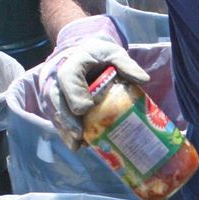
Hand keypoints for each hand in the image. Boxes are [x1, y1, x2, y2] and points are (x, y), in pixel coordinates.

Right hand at [38, 17, 147, 150]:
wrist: (84, 54)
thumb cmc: (100, 56)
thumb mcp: (114, 54)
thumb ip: (126, 64)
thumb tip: (144, 79)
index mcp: (73, 62)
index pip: (68, 77)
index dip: (75, 93)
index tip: (86, 108)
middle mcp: (57, 77)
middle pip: (56, 98)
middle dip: (67, 118)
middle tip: (79, 134)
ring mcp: (54, 91)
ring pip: (54, 111)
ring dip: (65, 129)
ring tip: (78, 145)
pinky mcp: (55, 103)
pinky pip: (57, 119)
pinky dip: (65, 132)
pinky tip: (76, 145)